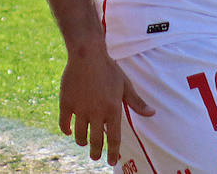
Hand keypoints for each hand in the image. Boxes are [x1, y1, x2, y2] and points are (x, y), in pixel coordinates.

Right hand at [58, 44, 153, 163]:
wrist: (87, 54)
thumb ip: (136, 103)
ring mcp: (80, 109)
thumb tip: (152, 114)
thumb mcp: (125, 85)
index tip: (111, 162)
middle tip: (95, 157)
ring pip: (79, 135)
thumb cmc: (109, 69)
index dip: (112, 153)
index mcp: (112, 110)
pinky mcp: (66, 103)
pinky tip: (69, 132)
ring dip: (82, 142)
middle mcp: (96, 113)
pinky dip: (66, 130)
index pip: (113, 139)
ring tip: (84, 143)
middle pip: (95, 142)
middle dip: (96, 153)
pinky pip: (64, 123)